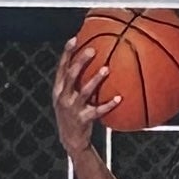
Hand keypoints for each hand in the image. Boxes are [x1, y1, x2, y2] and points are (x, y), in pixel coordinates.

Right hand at [52, 38, 121, 156]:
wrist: (70, 140)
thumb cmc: (72, 114)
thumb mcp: (68, 97)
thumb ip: (75, 82)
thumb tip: (91, 63)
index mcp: (59, 90)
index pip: (61, 67)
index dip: (67, 53)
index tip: (75, 38)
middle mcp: (63, 97)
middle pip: (71, 76)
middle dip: (80, 61)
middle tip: (92, 50)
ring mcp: (72, 109)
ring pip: (84, 91)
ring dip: (95, 79)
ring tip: (106, 69)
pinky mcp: (83, 119)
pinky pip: (98, 110)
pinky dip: (109, 104)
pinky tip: (119, 98)